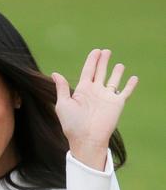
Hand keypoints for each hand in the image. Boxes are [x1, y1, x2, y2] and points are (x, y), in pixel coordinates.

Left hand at [52, 49, 137, 169]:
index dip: (92, 60)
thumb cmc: (72, 123)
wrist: (86, 138)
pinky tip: (133, 78)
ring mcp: (107, 97)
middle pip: (100, 72)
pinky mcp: (117, 103)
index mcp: (82, 90)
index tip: (96, 51)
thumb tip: (55, 73)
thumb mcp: (63, 104)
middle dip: (103, 61)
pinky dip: (130, 85)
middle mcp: (95, 92)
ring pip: (113, 80)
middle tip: (106, 51)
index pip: (88, 71)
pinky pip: (125, 91)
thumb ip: (62, 88)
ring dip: (116, 72)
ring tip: (119, 65)